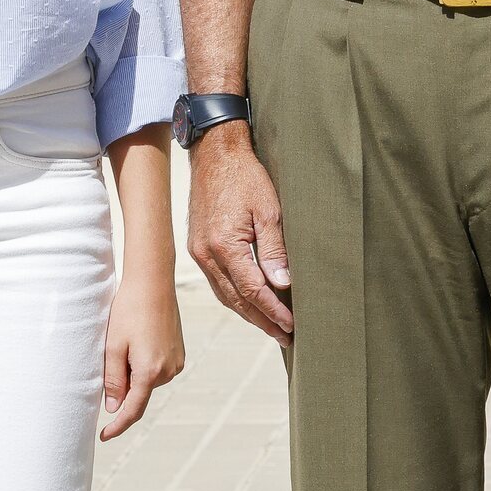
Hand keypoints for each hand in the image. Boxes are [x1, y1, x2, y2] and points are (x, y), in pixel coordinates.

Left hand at [100, 269, 184, 440]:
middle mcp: (168, 371)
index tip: (104, 436)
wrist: (153, 282)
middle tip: (113, 355)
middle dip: (124, 387)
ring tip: (128, 343)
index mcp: (150, 372)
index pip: (132, 410)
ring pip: (149, 382)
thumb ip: (114, 382)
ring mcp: (177, 361)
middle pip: (140, 394)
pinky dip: (146, 365)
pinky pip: (159, 370)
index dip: (117, 426)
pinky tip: (139, 341)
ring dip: (135, 374)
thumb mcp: (113, 347)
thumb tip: (115, 409)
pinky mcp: (180, 352)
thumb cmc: (129, 311)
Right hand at [187, 121, 293, 345]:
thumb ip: (274, 248)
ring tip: (271, 326)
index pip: (253, 290)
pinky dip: (235, 296)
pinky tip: (249, 302)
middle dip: (262, 320)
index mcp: (223, 246)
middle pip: (237, 300)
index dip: (273, 311)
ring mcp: (198, 252)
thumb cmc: (246, 176)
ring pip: (225, 294)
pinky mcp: (197, 246)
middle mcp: (206, 255)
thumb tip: (282, 284)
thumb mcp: (269, 208)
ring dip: (248, 313)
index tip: (292, 325)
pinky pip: (217, 282)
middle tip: (286, 337)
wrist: (215, 153)